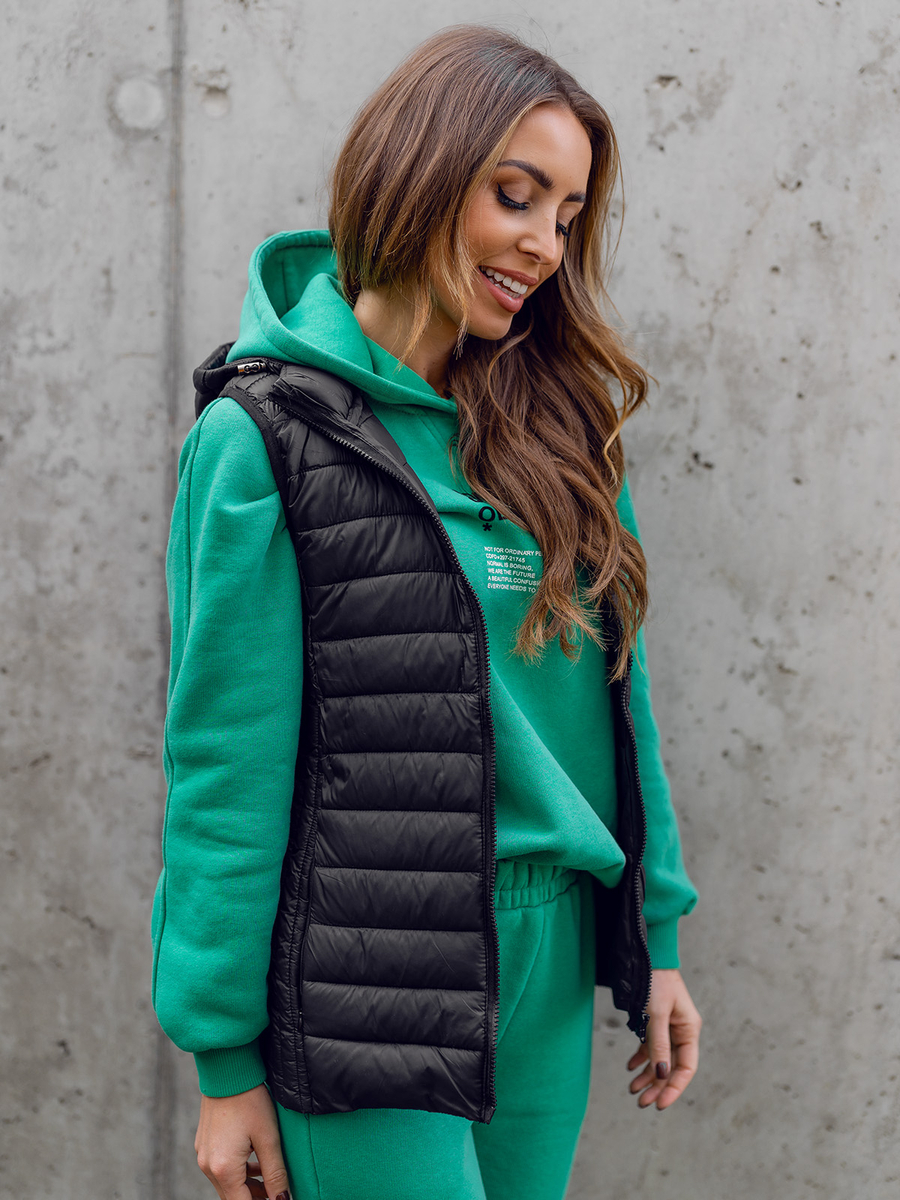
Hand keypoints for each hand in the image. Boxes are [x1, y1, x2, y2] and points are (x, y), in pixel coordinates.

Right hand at [194, 1083, 290, 1199]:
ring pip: (226, 1183)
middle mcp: (208, 1166)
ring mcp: (203, 1155)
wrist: (228, 1069)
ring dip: (247, 1186)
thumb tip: (282, 1199)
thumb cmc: (250, 1100)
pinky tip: (255, 1162)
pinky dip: (238, 1172)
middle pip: (232, 1197)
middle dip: (254, 1198)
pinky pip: (220, 1168)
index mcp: (223, 1168)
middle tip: (276, 1192)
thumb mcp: (268, 1137)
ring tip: (270, 1178)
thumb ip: (275, 1173)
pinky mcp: (204, 1144)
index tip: (277, 1199)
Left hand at [627, 968, 700, 1109]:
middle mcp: (681, 1030)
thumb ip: (659, 1044)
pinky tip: (630, 1067)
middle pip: (671, 1066)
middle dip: (657, 1085)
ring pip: (659, 1058)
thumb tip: (662, 1073)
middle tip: (641, 1102)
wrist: (646, 954)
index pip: (685, 1067)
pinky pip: (650, 1045)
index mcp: (688, 1029)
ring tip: (633, 1089)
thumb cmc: (655, 980)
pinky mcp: (655, 1020)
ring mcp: (668, 1026)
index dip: (674, 1088)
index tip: (660, 1103)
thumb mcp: (656, 1014)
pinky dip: (641, 1057)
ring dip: (647, 1074)